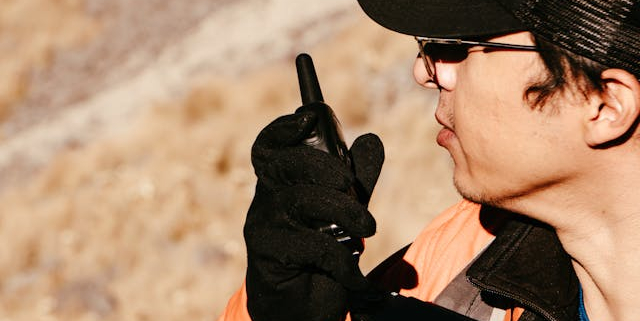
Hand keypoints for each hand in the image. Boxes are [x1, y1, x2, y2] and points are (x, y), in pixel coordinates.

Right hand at [244, 110, 383, 320]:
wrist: (299, 309)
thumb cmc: (318, 256)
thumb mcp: (343, 211)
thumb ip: (356, 178)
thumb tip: (371, 138)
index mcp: (281, 184)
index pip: (269, 147)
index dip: (283, 128)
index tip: (309, 116)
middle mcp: (266, 200)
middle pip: (283, 164)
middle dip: (322, 166)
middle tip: (350, 184)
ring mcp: (263, 227)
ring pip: (300, 201)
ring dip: (343, 210)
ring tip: (368, 227)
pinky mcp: (269, 256)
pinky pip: (310, 244)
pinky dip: (341, 259)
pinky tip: (354, 274)